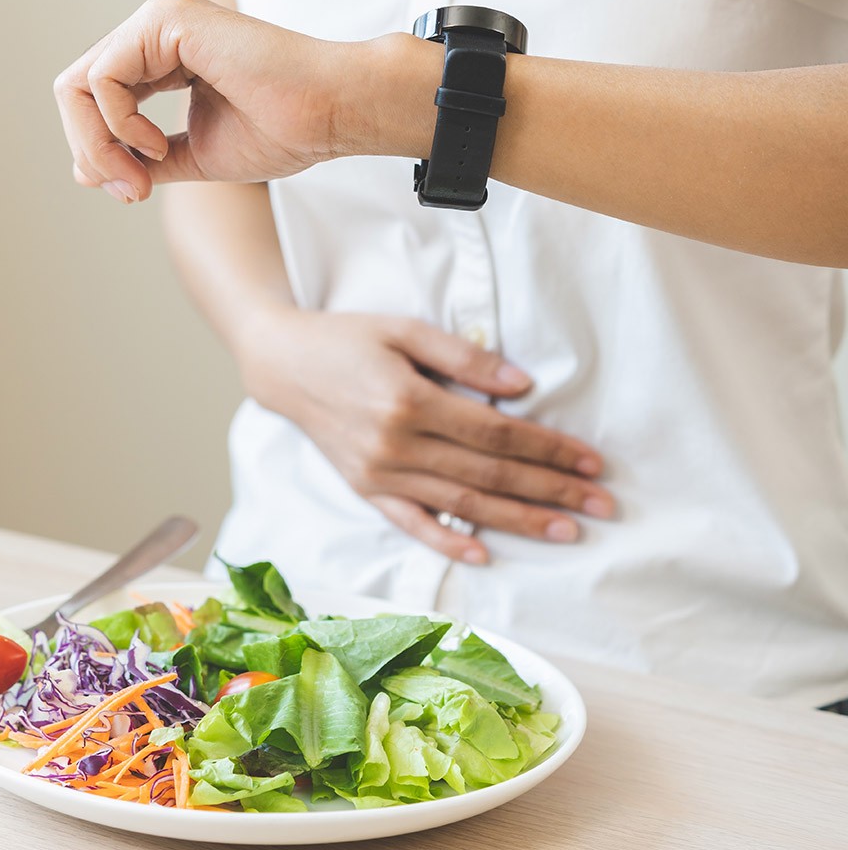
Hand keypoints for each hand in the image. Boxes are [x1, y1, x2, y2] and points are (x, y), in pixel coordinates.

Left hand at [53, 0, 368, 201]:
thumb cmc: (281, 130)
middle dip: (91, 150)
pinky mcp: (165, 20)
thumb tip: (82, 170)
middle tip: (129, 190)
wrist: (328, 114)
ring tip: (141, 176)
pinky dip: (118, 125)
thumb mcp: (191, 156)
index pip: (94, 100)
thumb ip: (139, 158)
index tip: (134, 193)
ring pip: (77, 85)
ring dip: (99, 145)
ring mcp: (157, 20)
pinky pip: (102, 79)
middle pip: (74, 91)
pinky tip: (155, 144)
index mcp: (161, 55)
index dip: (99, 152)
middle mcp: (154, 30)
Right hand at [237, 309, 615, 562]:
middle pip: (489, 473)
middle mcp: (397, 445)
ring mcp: (380, 474)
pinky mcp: (366, 489)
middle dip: (550, 491)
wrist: (284, 365)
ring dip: (518, 520)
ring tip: (566, 532)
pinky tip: (485, 555)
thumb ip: (464, 357)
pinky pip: (412, 524)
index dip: (549, 448)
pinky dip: (448, 542)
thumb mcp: (405, 330)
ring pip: (462, 504)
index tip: (591, 461)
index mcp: (411, 402)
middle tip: (601, 506)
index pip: (498, 433)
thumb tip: (522, 387)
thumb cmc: (348, 340)